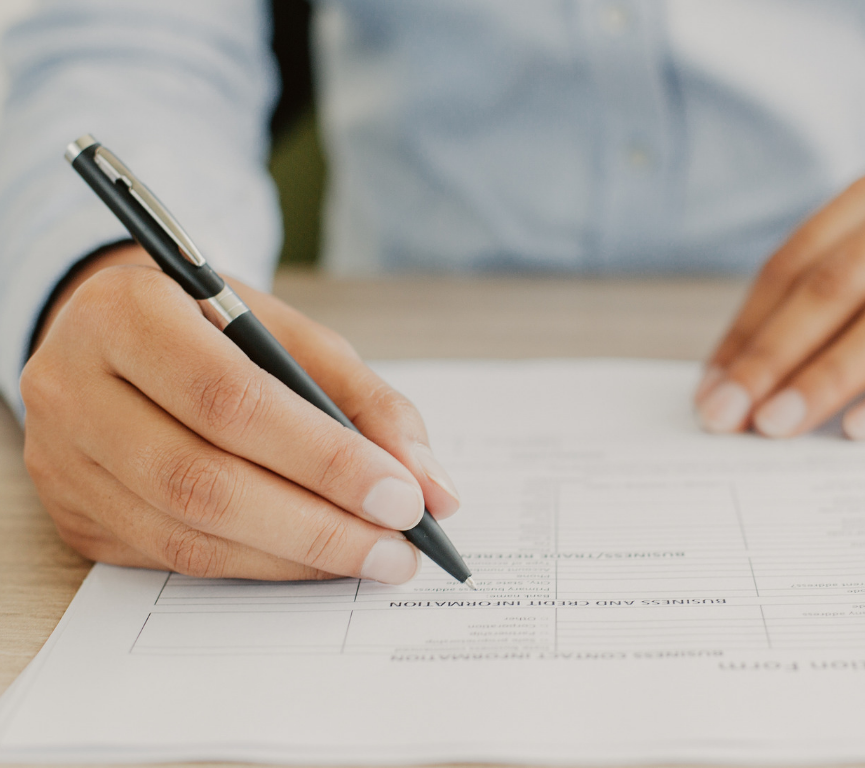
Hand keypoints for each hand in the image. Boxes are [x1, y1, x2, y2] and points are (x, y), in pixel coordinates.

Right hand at [21, 246, 459, 582]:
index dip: (324, 459)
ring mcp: (63, 459)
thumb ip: (367, 402)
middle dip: (319, 526)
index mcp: (127, 314)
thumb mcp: (291, 334)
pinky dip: (258, 565)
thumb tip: (435, 488)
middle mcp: (73, 388)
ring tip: (372, 557)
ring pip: (188, 535)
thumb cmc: (213, 328)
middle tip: (399, 548)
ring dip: (295, 557)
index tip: (405, 497)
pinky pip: (174, 558)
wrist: (115, 335)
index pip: (231, 401)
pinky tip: (313, 559)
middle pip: (203, 481)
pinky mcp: (74, 514)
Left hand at [695, 158, 864, 438]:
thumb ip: (825, 306)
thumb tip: (733, 381)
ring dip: (831, 375)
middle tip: (728, 415)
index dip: (747, 329)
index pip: (796, 262)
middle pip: (838, 284)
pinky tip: (864, 427)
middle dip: (774, 356)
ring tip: (780, 425)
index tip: (711, 389)